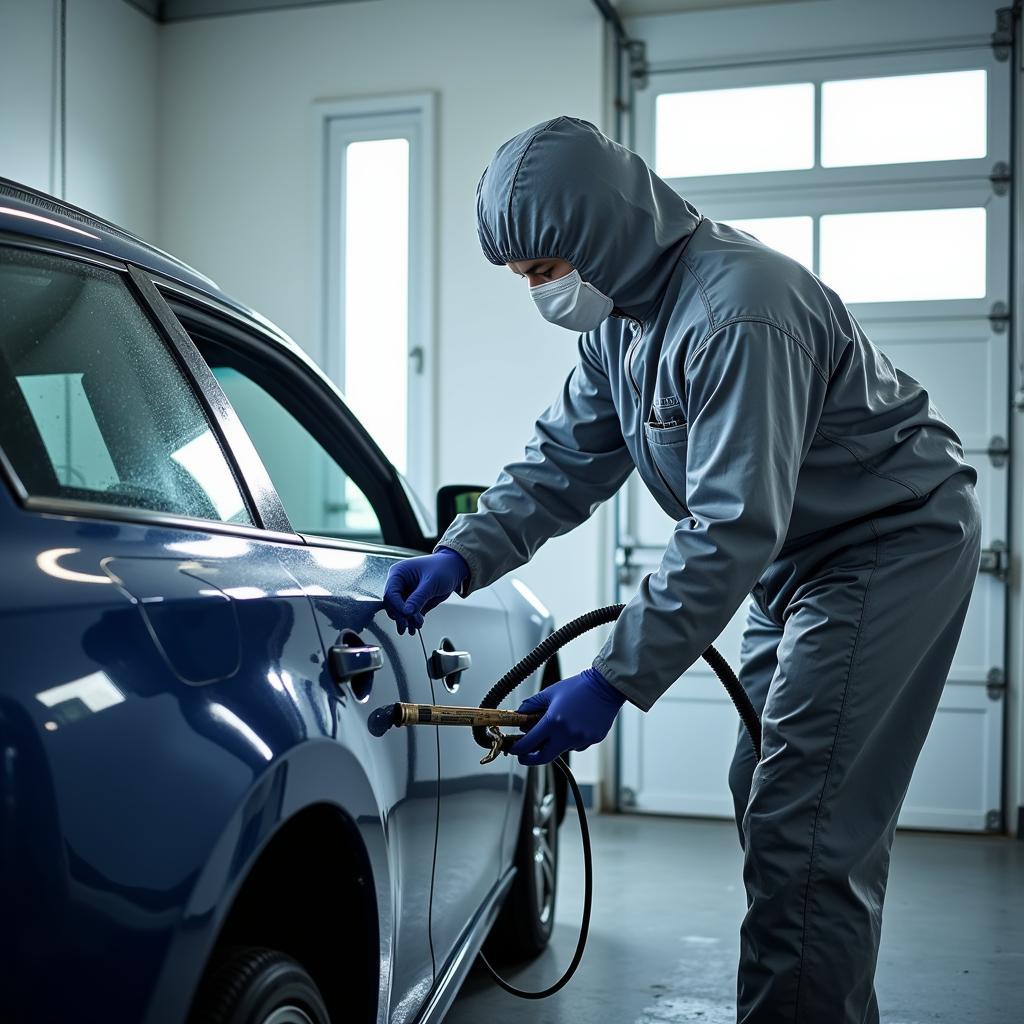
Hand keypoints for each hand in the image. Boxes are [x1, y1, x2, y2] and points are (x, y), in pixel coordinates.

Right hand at [383, 547, 469, 634]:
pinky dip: (411, 621)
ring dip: (405, 621)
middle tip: (410, 624)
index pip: (391, 593)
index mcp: (399, 573)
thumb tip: (407, 612)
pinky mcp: (413, 600)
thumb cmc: (443, 568)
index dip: (397, 606)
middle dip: (401, 616)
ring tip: (413, 629)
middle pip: (393, 604)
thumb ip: (418, 598)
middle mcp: (399, 583)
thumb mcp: (431, 583)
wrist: (455, 568)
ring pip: (399, 611)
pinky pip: (408, 613)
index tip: (406, 615)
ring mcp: (405, 592)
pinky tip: (414, 628)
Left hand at [510, 667, 625, 765]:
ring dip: (554, 742)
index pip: (529, 743)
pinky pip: (576, 745)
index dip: (518, 749)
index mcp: (554, 721)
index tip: (514, 749)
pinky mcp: (593, 740)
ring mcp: (581, 739)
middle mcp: (567, 734)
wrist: (605, 686)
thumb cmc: (578, 687)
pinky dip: (570, 739)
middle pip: (544, 757)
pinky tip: (575, 723)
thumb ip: (531, 705)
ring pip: (561, 749)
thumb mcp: (549, 693)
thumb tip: (519, 714)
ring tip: (560, 722)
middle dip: (531, 758)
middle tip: (525, 754)